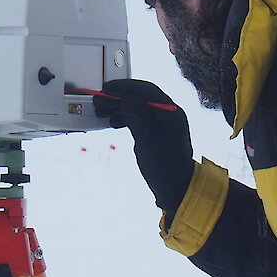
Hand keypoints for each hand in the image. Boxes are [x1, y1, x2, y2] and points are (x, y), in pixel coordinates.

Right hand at [92, 79, 193, 209]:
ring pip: (139, 107)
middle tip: (99, 101)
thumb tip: (127, 97)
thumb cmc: (165, 170)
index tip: (107, 89)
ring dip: (120, 107)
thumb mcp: (148, 144)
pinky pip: (140, 117)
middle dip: (119, 98)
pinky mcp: (158, 129)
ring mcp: (164, 121)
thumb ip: (138, 118)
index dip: (126, 87)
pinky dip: (126, 117)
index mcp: (172, 114)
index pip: (148, 91)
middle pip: (142, 97)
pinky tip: (113, 122)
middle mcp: (170, 114)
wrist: (176, 189)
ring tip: (101, 112)